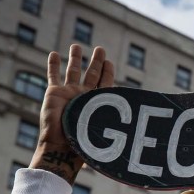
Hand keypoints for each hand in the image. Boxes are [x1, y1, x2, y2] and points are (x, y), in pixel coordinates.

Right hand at [31, 44, 114, 184]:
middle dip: (96, 61)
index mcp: (97, 103)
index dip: (107, 72)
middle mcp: (83, 96)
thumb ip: (115, 118)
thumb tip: (140, 120)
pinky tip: (53, 53)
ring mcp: (68, 93)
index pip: (105, 83)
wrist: (61, 147)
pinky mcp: (53, 93)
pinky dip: (53, 65)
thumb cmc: (83, 141)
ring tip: (77, 46)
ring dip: (75, 58)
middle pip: (91, 74)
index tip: (109, 62)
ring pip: (72, 71)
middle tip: (100, 49)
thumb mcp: (102, 126)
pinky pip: (52, 76)